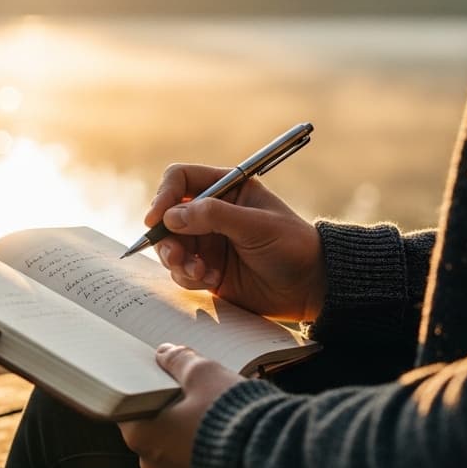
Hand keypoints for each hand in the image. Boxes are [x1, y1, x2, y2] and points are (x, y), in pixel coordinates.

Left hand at [117, 343, 244, 467]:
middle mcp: (152, 463)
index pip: (128, 407)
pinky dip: (202, 446)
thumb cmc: (230, 419)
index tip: (158, 378)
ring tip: (212, 408)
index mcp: (141, 435)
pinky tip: (222, 430)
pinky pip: (194, 460)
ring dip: (186, 427)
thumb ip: (179, 361)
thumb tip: (166, 353)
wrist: (270, 460)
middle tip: (191, 389)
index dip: (143, 389)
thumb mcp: (203, 374)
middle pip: (152, 425)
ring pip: (173, 444)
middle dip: (168, 407)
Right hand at [146, 163, 324, 321]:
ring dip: (177, 260)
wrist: (309, 287)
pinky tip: (212, 281)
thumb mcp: (256, 226)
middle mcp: (211, 212)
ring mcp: (208, 241)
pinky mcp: (207, 269)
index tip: (157, 219)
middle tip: (176, 255)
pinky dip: (188, 277)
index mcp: (226, 188)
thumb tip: (171, 216)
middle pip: (167, 216)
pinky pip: (181, 271)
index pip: (180, 180)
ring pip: (170, 246)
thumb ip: (214, 216)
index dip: (164, 196)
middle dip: (166, 238)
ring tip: (199, 272)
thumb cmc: (292, 246)